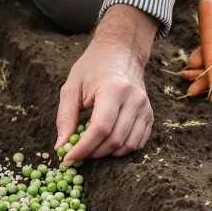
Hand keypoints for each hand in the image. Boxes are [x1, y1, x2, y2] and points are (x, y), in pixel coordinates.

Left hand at [55, 5, 157, 165]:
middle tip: (77, 154)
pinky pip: (138, 143)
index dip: (83, 148)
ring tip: (90, 148)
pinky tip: (106, 144)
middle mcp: (134, 100)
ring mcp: (145, 108)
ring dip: (106, 154)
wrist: (120, 52)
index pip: (100, 129)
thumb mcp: (71, 87)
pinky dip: (121, 150)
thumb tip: (61, 147)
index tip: (68, 159)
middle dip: (93, 153)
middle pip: (114, 140)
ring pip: (127, 146)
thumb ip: (65, 117)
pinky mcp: (150, 115)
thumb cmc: (92, 68)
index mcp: (113, 90)